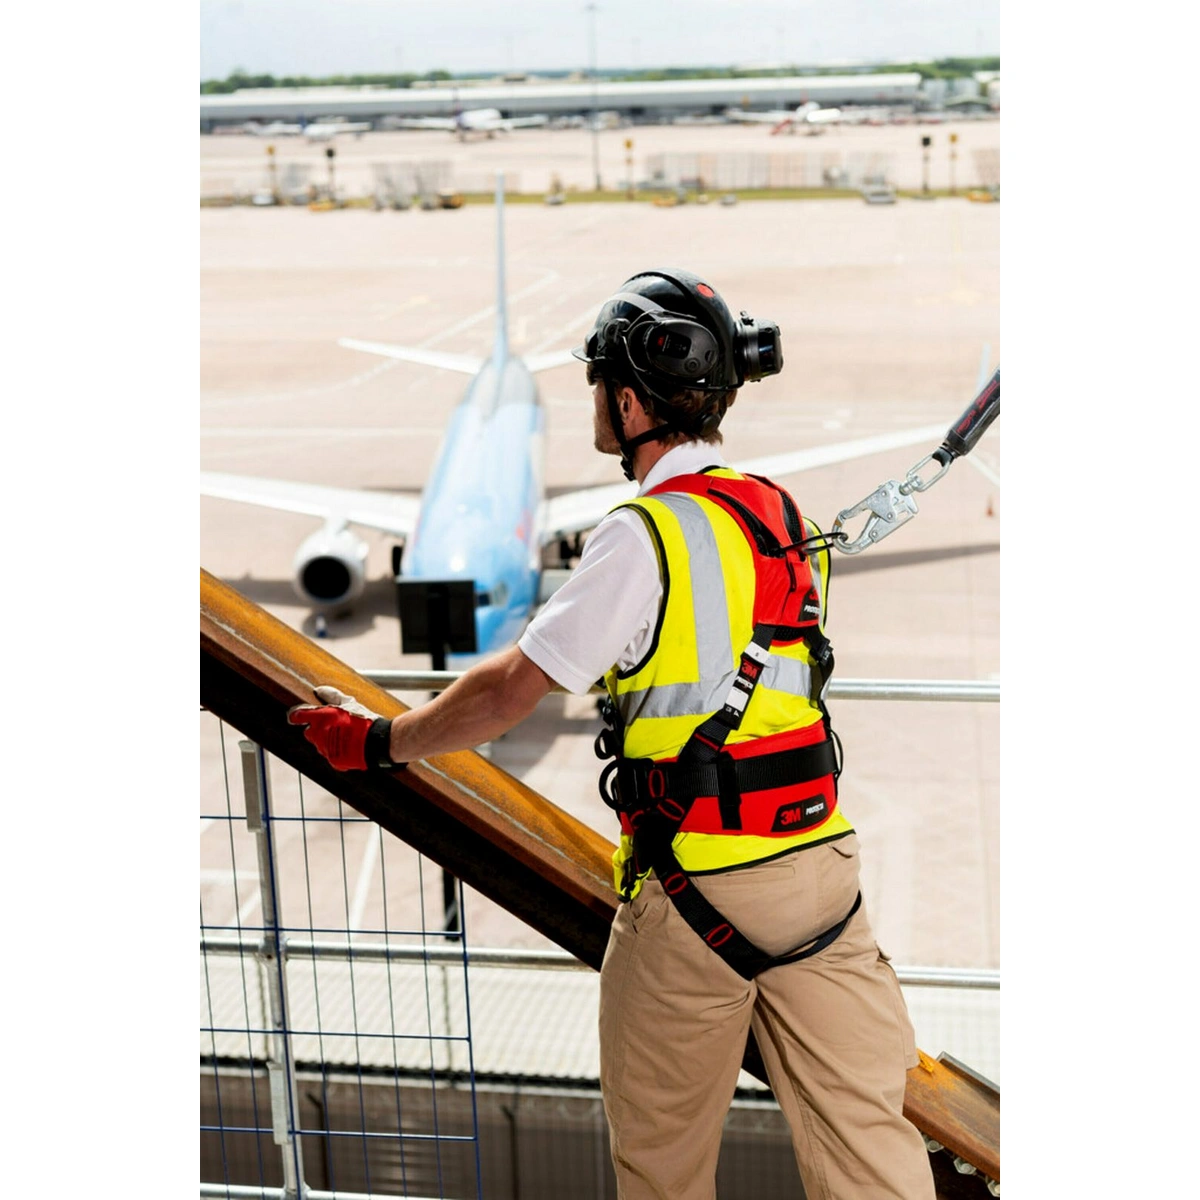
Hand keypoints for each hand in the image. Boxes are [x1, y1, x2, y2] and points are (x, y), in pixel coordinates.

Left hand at [287, 686, 401, 770]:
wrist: (378, 741)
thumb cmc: (364, 720)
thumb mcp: (349, 703)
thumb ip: (332, 695)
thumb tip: (319, 690)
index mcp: (321, 717)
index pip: (298, 715)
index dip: (297, 715)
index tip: (296, 716)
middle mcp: (320, 734)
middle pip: (309, 732)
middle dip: (317, 729)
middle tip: (332, 725)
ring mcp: (325, 749)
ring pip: (320, 744)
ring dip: (327, 740)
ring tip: (344, 736)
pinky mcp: (334, 760)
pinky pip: (330, 754)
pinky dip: (336, 750)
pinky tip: (347, 745)